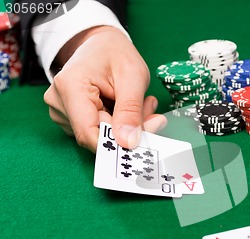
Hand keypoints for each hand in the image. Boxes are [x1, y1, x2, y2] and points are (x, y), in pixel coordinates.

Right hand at [44, 26, 166, 152]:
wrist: (102, 44)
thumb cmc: (115, 53)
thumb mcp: (133, 76)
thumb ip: (131, 110)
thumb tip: (128, 142)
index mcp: (70, 88)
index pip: (89, 133)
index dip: (116, 144)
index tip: (142, 141)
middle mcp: (60, 102)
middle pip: (98, 135)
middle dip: (130, 129)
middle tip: (151, 111)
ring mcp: (63, 112)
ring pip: (102, 136)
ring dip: (127, 126)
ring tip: (140, 102)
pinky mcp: (71, 118)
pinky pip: (100, 131)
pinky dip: (120, 124)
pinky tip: (126, 106)